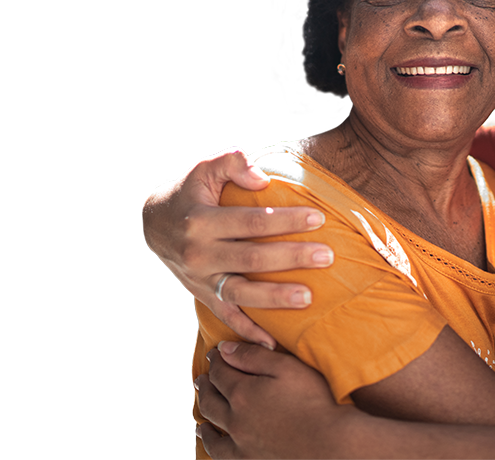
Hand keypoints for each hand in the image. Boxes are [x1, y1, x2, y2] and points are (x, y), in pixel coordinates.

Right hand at [142, 146, 333, 347]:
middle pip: (252, 259)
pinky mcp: (203, 296)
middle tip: (327, 255)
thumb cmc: (192, 192)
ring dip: (275, 298)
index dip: (286, 220)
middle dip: (292, 257)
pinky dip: (249, 332)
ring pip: (241, 294)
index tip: (318, 218)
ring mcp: (200, 280)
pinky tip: (274, 343)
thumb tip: (262, 179)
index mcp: (201, 221)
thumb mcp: (206, 168)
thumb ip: (232, 163)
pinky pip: (227, 317)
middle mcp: (199, 254)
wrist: (156, 224)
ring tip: (308, 297)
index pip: (252, 222)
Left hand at [197, 341, 349, 459]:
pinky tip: (210, 440)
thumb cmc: (314, 400)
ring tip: (202, 409)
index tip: (215, 353)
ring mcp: (239, 444)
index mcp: (243, 392)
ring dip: (204, 415)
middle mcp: (235, 420)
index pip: (221, 372)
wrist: (329, 442)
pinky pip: (219, 454)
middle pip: (211, 399)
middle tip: (203, 377)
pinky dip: (210, 444)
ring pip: (211, 429)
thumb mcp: (287, 367)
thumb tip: (225, 350)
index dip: (216, 360)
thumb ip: (254, 356)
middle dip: (206, 385)